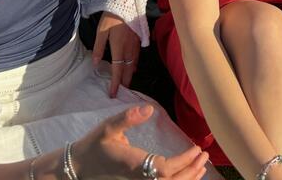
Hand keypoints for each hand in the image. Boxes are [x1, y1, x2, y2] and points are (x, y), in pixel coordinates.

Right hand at [72, 104, 209, 178]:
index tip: (197, 149)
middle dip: (191, 171)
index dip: (184, 162)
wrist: (77, 169)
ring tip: (201, 167)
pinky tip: (185, 178)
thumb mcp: (108, 127)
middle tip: (205, 156)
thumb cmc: (94, 146)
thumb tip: (149, 108)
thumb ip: (128, 118)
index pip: (165, 169)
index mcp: (134, 164)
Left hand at [93, 11, 140, 96]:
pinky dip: (135, 63)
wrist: (126, 2)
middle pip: (128, 69)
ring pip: (134, 62)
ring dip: (131, 73)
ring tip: (128, 81)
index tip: (113, 94)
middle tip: (122, 91)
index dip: (115, 83)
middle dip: (125, 81)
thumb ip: (99, 48)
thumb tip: (96, 64)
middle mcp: (129, 47)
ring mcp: (135, 43)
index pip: (117, 69)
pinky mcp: (139, 38)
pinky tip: (134, 65)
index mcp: (119, 47)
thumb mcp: (101, 31)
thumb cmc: (112, 16)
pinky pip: (138, 55)